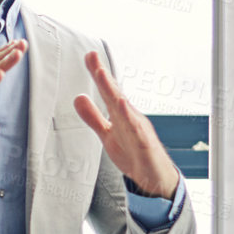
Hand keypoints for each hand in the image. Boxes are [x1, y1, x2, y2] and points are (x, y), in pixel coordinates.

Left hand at [72, 50, 179, 198]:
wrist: (154, 177)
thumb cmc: (134, 153)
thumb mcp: (107, 134)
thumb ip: (93, 117)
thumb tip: (79, 98)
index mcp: (120, 114)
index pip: (108, 91)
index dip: (98, 74)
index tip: (89, 56)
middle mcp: (130, 117)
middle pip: (115, 93)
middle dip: (103, 76)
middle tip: (93, 58)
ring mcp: (138, 129)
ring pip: (124, 107)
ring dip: (113, 90)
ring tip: (102, 75)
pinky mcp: (145, 144)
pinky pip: (137, 129)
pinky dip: (130, 117)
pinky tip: (122, 105)